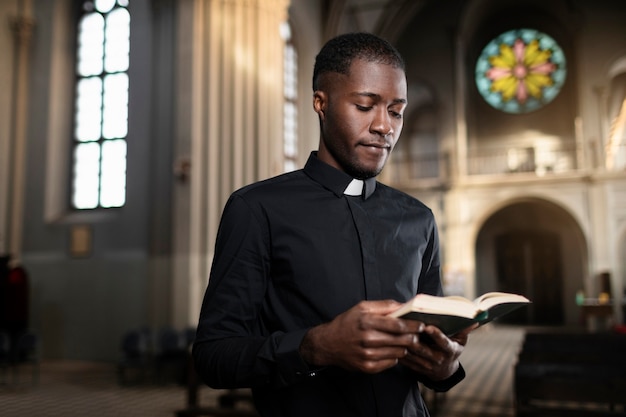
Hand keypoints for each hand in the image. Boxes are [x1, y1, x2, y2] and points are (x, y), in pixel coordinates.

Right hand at [299, 300, 424, 372]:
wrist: (328, 344)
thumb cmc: (347, 323)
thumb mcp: (361, 308)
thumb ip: (383, 306)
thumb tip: (404, 305)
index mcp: (367, 322)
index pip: (398, 325)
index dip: (413, 325)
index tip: (422, 324)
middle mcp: (367, 340)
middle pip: (401, 340)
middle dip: (413, 337)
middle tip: (418, 334)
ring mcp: (368, 356)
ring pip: (398, 352)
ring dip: (404, 347)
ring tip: (405, 341)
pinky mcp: (368, 367)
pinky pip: (391, 362)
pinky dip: (394, 356)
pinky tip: (391, 349)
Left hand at [399, 323, 476, 380]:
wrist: (445, 371)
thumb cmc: (452, 349)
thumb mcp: (461, 340)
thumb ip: (464, 329)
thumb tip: (474, 319)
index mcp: (450, 350)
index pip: (443, 342)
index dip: (435, 334)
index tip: (427, 325)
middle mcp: (438, 359)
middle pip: (423, 348)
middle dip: (413, 337)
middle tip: (403, 324)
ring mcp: (426, 366)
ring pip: (412, 354)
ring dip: (402, 343)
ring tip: (394, 330)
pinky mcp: (416, 368)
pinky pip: (405, 360)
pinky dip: (397, 351)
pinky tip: (391, 340)